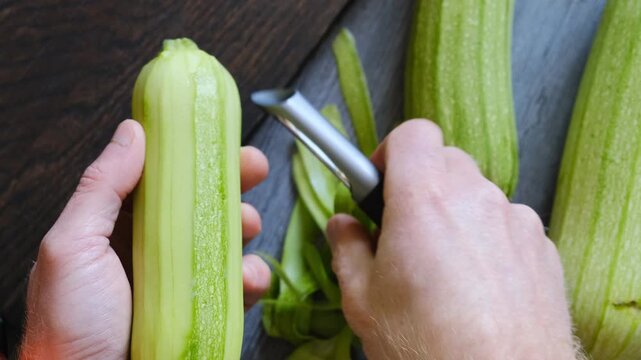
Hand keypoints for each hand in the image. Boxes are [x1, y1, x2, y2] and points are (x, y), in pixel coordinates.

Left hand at [20, 120, 271, 358]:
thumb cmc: (68, 329)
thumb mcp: (71, 248)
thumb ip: (100, 188)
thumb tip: (131, 133)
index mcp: (117, 229)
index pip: (159, 179)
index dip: (189, 154)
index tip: (215, 134)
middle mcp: (152, 252)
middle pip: (198, 205)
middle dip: (230, 183)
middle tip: (251, 169)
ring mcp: (180, 284)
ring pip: (224, 242)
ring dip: (244, 225)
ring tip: (249, 224)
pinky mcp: (204, 312)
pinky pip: (237, 287)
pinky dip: (252, 277)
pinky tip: (250, 277)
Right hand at [327, 120, 578, 359]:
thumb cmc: (427, 348)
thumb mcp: (363, 300)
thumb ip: (347, 249)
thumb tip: (342, 226)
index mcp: (425, 200)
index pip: (413, 134)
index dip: (391, 152)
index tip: (380, 183)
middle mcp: (476, 199)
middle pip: (447, 160)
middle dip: (421, 184)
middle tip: (404, 230)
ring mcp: (516, 222)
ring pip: (478, 193)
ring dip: (457, 213)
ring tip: (444, 267)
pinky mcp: (543, 249)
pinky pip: (508, 224)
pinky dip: (489, 238)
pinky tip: (479, 285)